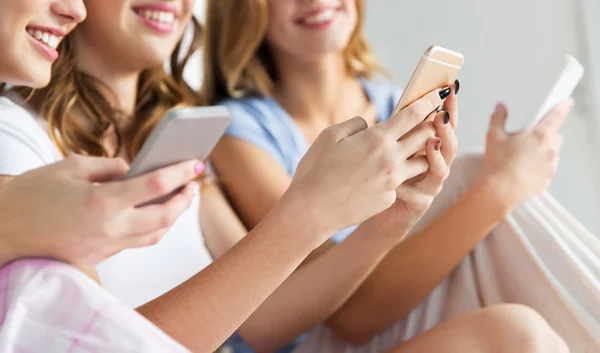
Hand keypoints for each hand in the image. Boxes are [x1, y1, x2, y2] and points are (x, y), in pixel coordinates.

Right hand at [0, 155, 202, 265]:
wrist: (1, 231)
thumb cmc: (31, 194)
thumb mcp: (70, 167)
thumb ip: (109, 167)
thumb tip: (134, 169)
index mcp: (102, 202)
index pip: (156, 186)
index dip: (180, 173)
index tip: (195, 163)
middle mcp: (109, 229)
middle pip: (165, 217)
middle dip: (185, 200)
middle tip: (193, 184)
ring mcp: (106, 246)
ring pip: (154, 234)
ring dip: (172, 217)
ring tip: (179, 198)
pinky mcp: (100, 256)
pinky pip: (136, 242)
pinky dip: (152, 227)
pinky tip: (153, 212)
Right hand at [285, 88, 444, 239]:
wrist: (311, 211)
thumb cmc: (315, 171)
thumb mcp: (329, 136)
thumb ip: (355, 125)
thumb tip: (369, 126)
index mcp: (377, 139)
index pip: (413, 114)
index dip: (430, 100)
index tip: (439, 93)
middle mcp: (391, 159)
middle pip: (425, 136)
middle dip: (432, 124)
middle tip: (435, 118)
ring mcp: (392, 182)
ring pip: (422, 162)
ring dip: (422, 152)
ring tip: (413, 147)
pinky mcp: (389, 198)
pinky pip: (401, 182)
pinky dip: (397, 175)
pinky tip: (381, 176)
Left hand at [374, 84, 458, 237]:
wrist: (376, 211)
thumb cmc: (382, 174)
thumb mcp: (390, 148)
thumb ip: (399, 131)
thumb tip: (402, 105)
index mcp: (429, 147)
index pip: (444, 124)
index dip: (449, 107)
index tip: (450, 89)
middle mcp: (435, 164)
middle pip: (449, 144)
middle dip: (447, 128)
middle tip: (441, 114)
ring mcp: (431, 185)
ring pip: (442, 169)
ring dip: (437, 155)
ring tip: (430, 142)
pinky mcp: (421, 204)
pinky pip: (419, 194)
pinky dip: (408, 187)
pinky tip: (398, 182)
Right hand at [477, 100, 572, 209]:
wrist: (499, 191)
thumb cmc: (498, 165)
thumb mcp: (494, 136)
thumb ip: (499, 117)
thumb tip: (500, 107)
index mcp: (540, 135)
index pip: (557, 116)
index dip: (562, 107)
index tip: (565, 103)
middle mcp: (550, 150)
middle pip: (555, 135)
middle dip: (544, 134)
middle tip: (526, 138)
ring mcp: (550, 166)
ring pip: (551, 153)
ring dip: (541, 151)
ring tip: (520, 157)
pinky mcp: (547, 179)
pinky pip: (546, 169)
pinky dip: (538, 167)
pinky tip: (521, 170)